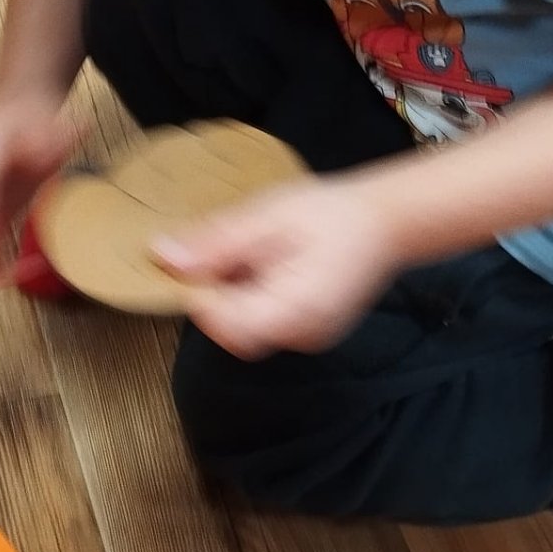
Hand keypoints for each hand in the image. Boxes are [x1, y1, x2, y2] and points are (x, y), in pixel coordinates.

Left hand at [155, 173, 400, 359]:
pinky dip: (257, 297)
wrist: (387, 220)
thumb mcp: (268, 217)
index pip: (224, 324)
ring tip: (257, 252)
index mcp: (294, 310)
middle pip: (233, 332)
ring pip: (249, 328)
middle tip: (231, 250)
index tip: (202, 258)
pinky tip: (271, 264)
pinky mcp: (310, 331)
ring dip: (237, 295)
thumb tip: (165, 258)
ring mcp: (308, 338)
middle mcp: (302, 336)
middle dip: (219, 294)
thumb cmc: (332, 213)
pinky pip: (269, 323)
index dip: (202, 294)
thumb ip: (217, 243)